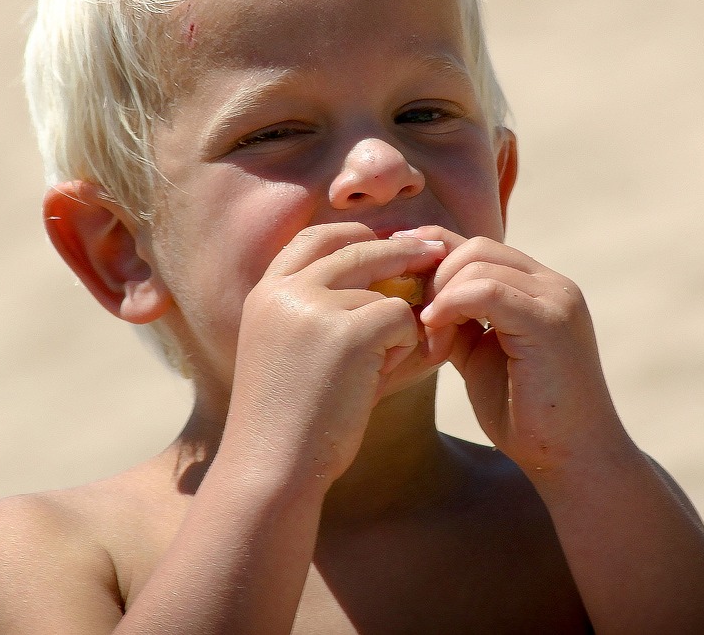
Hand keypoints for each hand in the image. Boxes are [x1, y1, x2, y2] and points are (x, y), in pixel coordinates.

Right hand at [225, 222, 447, 485]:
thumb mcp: (299, 353)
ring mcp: (314, 307)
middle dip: (402, 250)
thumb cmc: (292, 422)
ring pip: (386, 292)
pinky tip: (378, 380)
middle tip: (437, 251)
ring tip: (374, 372)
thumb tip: (396, 280)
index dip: (356, 235)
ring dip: (397, 327)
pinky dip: (404, 347)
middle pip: (356, 250)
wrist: (271, 468)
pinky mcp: (348, 331)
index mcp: (265, 293)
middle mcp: (285, 291)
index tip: (389, 241)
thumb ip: (333, 313)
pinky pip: (401, 319)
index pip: (315, 238)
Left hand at [404, 227, 625, 472]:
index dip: (433, 253)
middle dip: (433, 277)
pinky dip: (451, 306)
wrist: (569, 458)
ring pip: (478, 262)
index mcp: (538, 288)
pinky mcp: (550, 322)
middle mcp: (552, 284)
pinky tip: (437, 338)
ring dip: (440, 296)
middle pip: (475, 247)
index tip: (396, 274)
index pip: (478, 246)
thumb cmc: (524, 414)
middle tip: (417, 322)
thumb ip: (458, 320)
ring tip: (431, 340)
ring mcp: (556, 299)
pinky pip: (487, 290)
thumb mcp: (480, 355)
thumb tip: (419, 297)